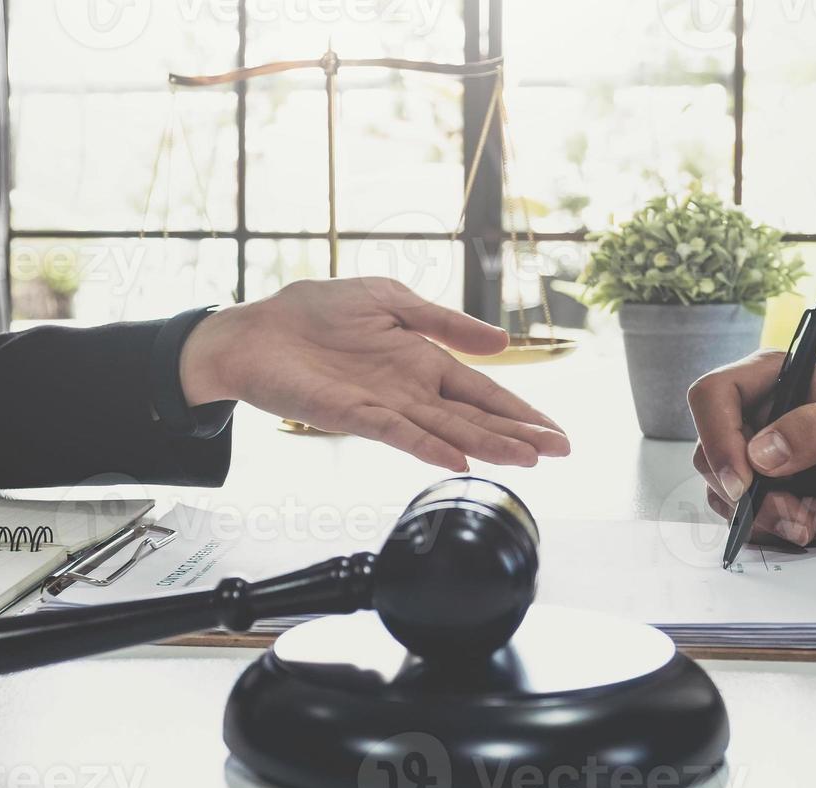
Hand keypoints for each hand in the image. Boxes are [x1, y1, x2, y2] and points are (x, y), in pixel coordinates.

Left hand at [179, 278, 570, 470]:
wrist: (256, 331)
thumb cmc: (315, 312)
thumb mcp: (390, 299)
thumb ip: (444, 321)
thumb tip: (501, 343)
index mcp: (424, 362)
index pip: (483, 392)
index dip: (520, 411)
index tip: (555, 431)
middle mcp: (411, 391)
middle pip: (474, 418)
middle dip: (519, 434)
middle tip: (559, 452)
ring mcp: (386, 406)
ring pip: (446, 432)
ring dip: (487, 446)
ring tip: (525, 459)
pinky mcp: (353, 416)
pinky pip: (398, 435)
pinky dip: (428, 448)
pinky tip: (458, 461)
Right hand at [687, 352, 815, 545]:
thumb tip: (759, 453)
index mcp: (775, 379)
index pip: (712, 396)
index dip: (717, 438)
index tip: (745, 482)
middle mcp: (757, 417)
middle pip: (712, 456)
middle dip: (754, 496)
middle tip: (799, 514)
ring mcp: (759, 459)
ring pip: (726, 497)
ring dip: (773, 518)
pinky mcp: (767, 495)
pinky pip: (747, 521)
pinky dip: (783, 531)